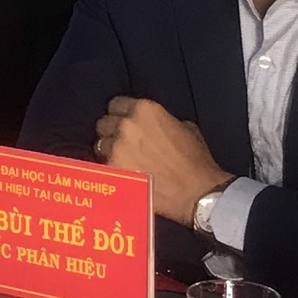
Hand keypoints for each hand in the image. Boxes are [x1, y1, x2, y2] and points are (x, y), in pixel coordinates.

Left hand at [94, 95, 229, 223]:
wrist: (196, 192)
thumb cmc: (195, 161)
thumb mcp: (184, 127)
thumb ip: (161, 120)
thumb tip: (151, 125)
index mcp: (144, 109)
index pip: (116, 104)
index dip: (121, 115)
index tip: (124, 123)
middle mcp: (126, 125)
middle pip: (104, 124)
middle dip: (112, 133)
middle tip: (123, 144)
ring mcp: (117, 148)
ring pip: (100, 145)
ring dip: (109, 152)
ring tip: (124, 163)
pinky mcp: (113, 171)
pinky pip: (102, 167)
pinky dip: (111, 171)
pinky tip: (124, 177)